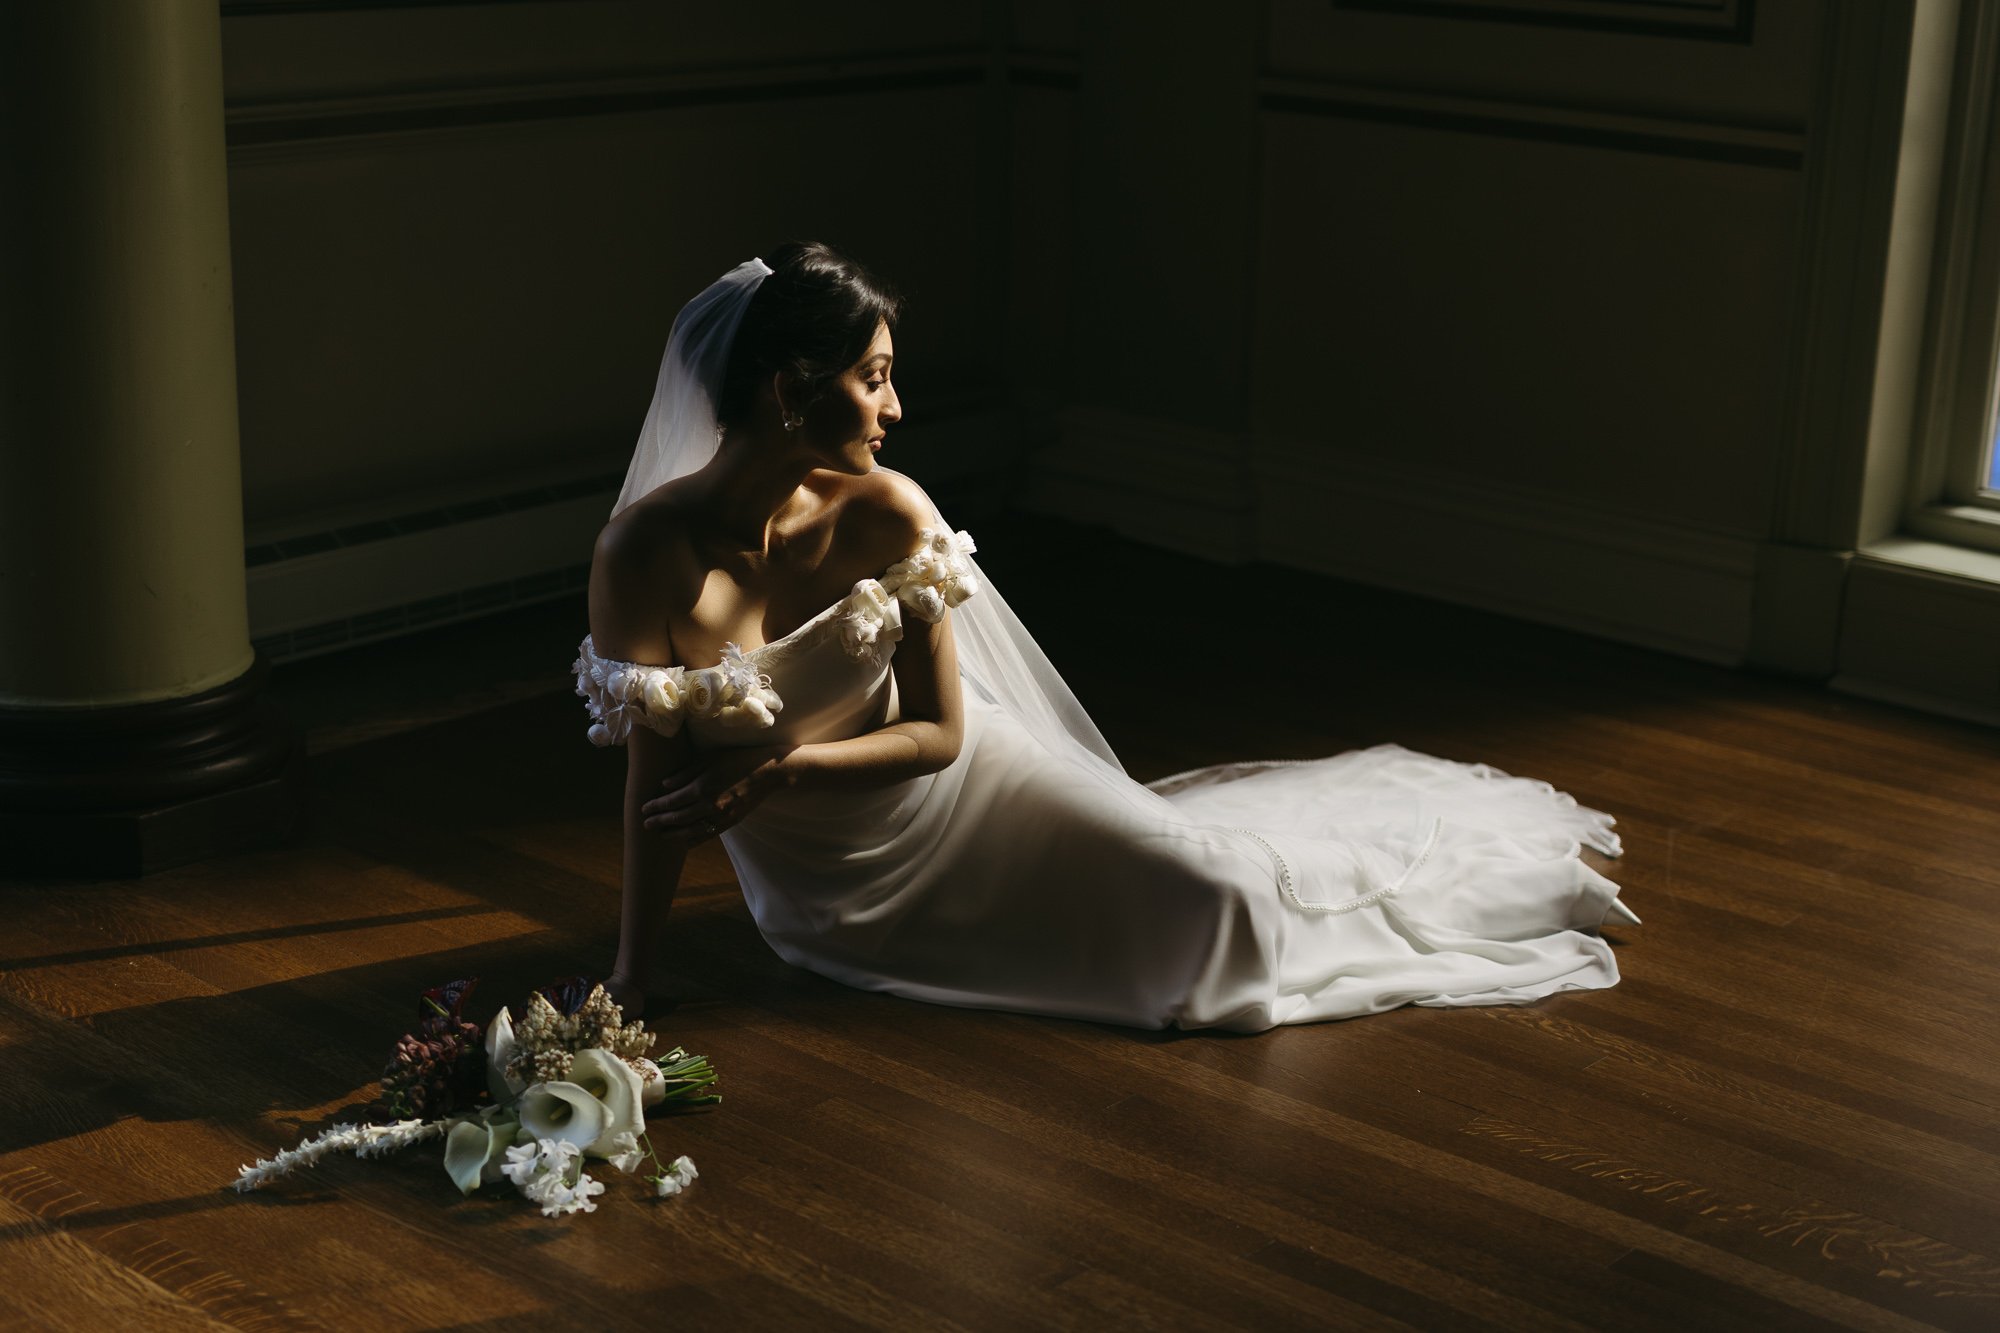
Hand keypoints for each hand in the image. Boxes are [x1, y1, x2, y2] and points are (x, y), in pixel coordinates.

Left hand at [641, 744, 795, 842]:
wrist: (768, 772)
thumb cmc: (737, 760)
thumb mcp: (709, 760)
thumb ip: (686, 774)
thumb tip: (665, 785)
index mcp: (702, 787)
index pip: (672, 801)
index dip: (656, 806)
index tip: (644, 809)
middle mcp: (709, 805)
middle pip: (678, 818)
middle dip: (660, 822)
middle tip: (645, 825)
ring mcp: (721, 817)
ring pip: (691, 831)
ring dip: (673, 834)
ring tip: (661, 835)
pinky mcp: (730, 822)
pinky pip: (708, 835)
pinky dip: (694, 840)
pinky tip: (684, 842)